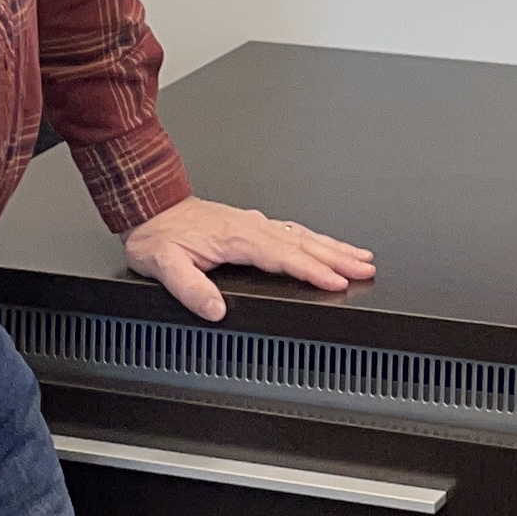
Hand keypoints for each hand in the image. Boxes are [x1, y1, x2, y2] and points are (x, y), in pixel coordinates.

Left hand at [121, 195, 376, 322]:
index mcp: (237, 238)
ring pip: (303, 235)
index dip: (312, 271)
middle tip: (366, 269)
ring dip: (334, 247)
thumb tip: (216, 309)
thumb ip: (190, 288)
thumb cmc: (158, 235)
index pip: (284, 256)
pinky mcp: (252, 224)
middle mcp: (251, 227)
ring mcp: (254, 223)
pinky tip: (327, 244)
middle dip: (338, 257)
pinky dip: (316, 239)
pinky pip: (293, 231)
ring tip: (361, 257)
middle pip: (304, 243)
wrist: (150, 206)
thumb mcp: (164, 265)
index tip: (337, 281)